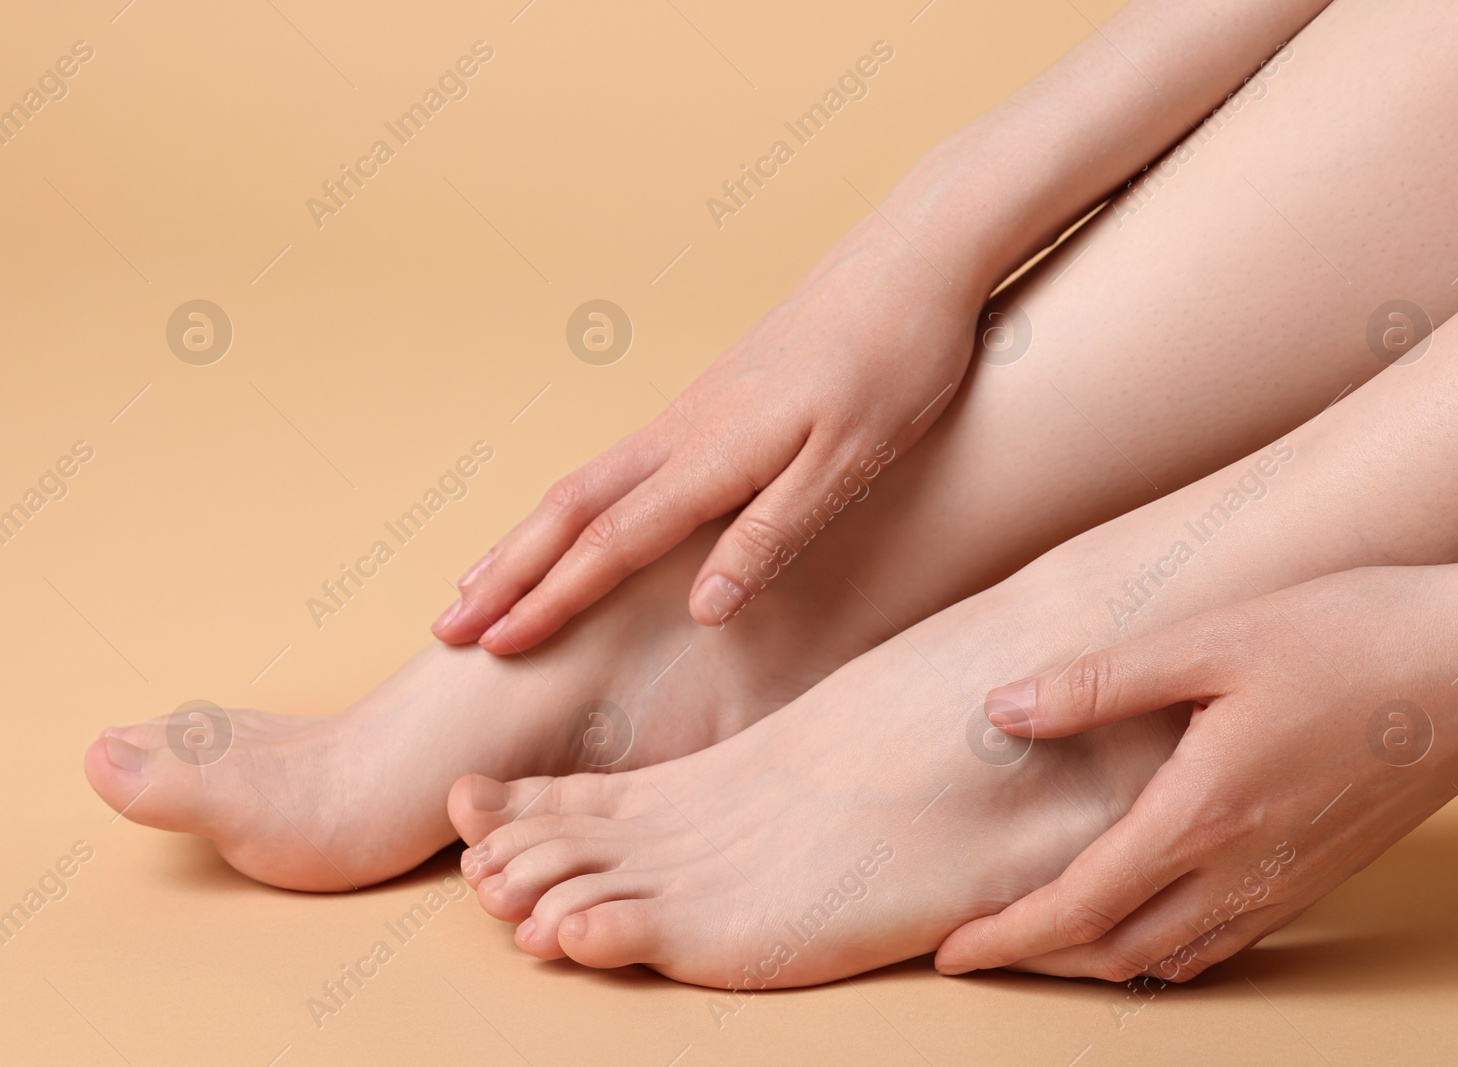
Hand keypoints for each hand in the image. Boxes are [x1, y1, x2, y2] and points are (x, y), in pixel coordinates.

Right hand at [434, 223, 985, 652]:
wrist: (910, 259)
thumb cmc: (894, 362)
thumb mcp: (852, 463)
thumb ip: (773, 535)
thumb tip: (701, 611)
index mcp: (715, 453)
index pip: (612, 542)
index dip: (551, 600)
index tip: (495, 647)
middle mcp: (685, 430)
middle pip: (569, 508)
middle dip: (505, 572)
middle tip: (446, 627)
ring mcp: (691, 410)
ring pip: (583, 481)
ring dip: (524, 537)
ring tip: (478, 581)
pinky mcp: (710, 400)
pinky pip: (616, 463)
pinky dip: (571, 506)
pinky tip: (569, 523)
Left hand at [934, 560, 1457, 981]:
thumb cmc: (1352, 636)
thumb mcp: (1212, 640)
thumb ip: (1098, 683)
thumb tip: (1001, 707)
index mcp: (1204, 814)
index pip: (1079, 907)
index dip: (1007, 939)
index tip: (952, 954)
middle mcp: (1245, 868)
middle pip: (1118, 951)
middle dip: (1040, 961)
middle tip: (981, 949)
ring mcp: (1291, 880)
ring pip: (1175, 957)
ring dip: (1099, 960)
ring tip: (1048, 941)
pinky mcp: (1324, 872)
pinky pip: (1229, 941)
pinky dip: (1167, 950)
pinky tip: (1151, 921)